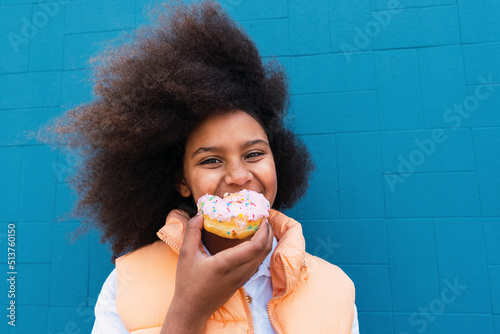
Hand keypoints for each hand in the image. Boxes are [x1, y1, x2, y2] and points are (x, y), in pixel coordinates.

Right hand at [161, 213, 273, 332]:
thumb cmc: (188, 282)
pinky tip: (254, 243)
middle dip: (268, 233)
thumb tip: (200, 214)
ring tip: (261, 228)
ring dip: (266, 242)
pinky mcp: (242, 282)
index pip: (255, 247)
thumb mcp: (186, 254)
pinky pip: (257, 264)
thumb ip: (192, 231)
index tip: (262, 218)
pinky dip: (261, 251)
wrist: (192, 309)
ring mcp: (242, 278)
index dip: (263, 231)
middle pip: (264, 251)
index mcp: (226, 264)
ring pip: (263, 258)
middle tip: (264, 219)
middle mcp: (238, 272)